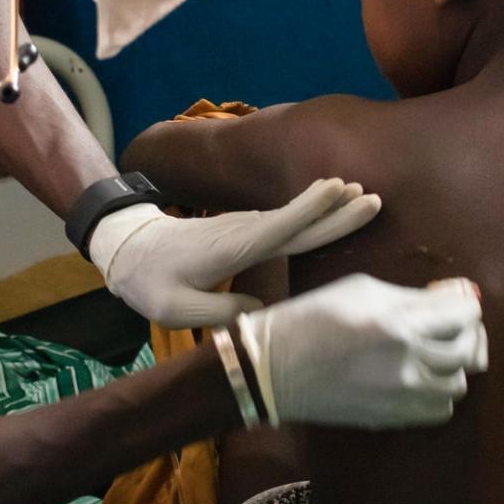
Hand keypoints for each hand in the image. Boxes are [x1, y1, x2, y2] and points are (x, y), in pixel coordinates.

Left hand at [88, 178, 380, 326]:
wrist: (130, 248)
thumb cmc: (151, 280)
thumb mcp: (175, 309)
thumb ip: (220, 312)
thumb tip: (262, 314)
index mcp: (232, 248)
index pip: (280, 227)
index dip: (312, 209)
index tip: (342, 189)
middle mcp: (246, 232)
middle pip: (300, 221)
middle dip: (336, 209)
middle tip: (374, 197)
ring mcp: (247, 229)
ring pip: (298, 220)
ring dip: (331, 208)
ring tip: (366, 198)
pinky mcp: (247, 232)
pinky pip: (289, 224)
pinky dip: (314, 215)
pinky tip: (332, 208)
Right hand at [236, 274, 487, 427]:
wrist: (273, 369)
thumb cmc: (313, 318)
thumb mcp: (362, 290)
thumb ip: (410, 296)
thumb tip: (448, 300)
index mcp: (399, 322)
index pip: (464, 314)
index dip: (466, 306)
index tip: (458, 305)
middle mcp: (408, 360)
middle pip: (467, 350)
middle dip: (467, 333)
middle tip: (454, 327)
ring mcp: (402, 395)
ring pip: (458, 383)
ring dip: (452, 366)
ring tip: (434, 355)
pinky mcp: (393, 418)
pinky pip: (440, 410)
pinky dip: (438, 394)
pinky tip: (421, 380)